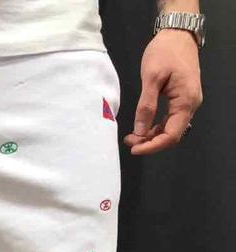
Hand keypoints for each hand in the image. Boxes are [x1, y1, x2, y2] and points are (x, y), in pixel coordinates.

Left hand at [124, 29, 202, 155]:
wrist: (178, 33)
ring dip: (152, 136)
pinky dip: (156, 127)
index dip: (153, 146)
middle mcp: (190, 105)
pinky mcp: (182, 99)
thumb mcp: (152, 78)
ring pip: (170, 128)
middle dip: (150, 142)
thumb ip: (146, 106)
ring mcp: (187, 102)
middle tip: (129, 141)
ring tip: (132, 136)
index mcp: (186, 101)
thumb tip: (140, 131)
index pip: (171, 135)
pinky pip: (170, 120)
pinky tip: (142, 127)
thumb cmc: (165, 51)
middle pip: (172, 135)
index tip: (134, 148)